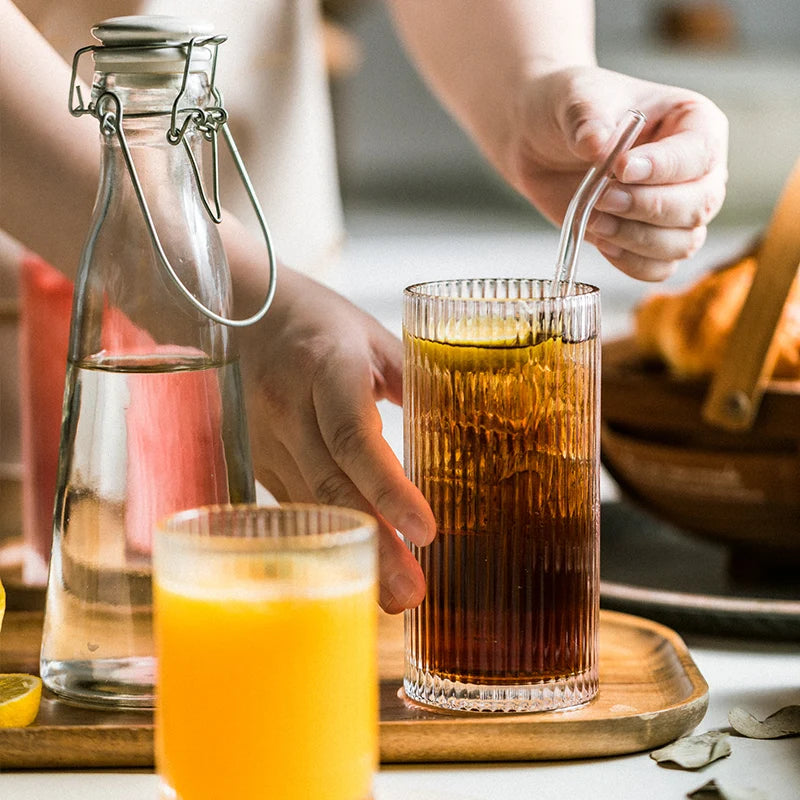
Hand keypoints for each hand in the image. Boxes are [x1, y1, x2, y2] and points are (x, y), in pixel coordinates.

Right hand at [236, 267, 434, 613]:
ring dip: (348, 554)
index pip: (354, 436)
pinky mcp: (256, 458)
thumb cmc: (313, 318)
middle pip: (332, 487)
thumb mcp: (368, 334)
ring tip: (390, 600)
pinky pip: (294, 505)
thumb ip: (412, 378)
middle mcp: (289, 409)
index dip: (389, 487)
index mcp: (325, 368)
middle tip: (411, 595)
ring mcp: (265, 438)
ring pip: (309, 507)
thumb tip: (461, 419)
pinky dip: (323, 540)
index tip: (427, 532)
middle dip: (375, 543)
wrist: (230, 311)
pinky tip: (346, 570)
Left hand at [505, 66, 728, 280]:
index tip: (620, 168)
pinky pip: (658, 268)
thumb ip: (589, 121)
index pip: (699, 154)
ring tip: (594, 218)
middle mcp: (697, 170)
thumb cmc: (569, 110)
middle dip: (647, 208)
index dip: (662, 168)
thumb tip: (599, 147)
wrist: (539, 141)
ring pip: (682, 243)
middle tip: (602, 197)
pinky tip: (602, 241)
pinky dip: (631, 263)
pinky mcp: (649, 239)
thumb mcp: (576, 100)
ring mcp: (677, 209)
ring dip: (635, 239)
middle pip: (698, 206)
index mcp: (695, 121)